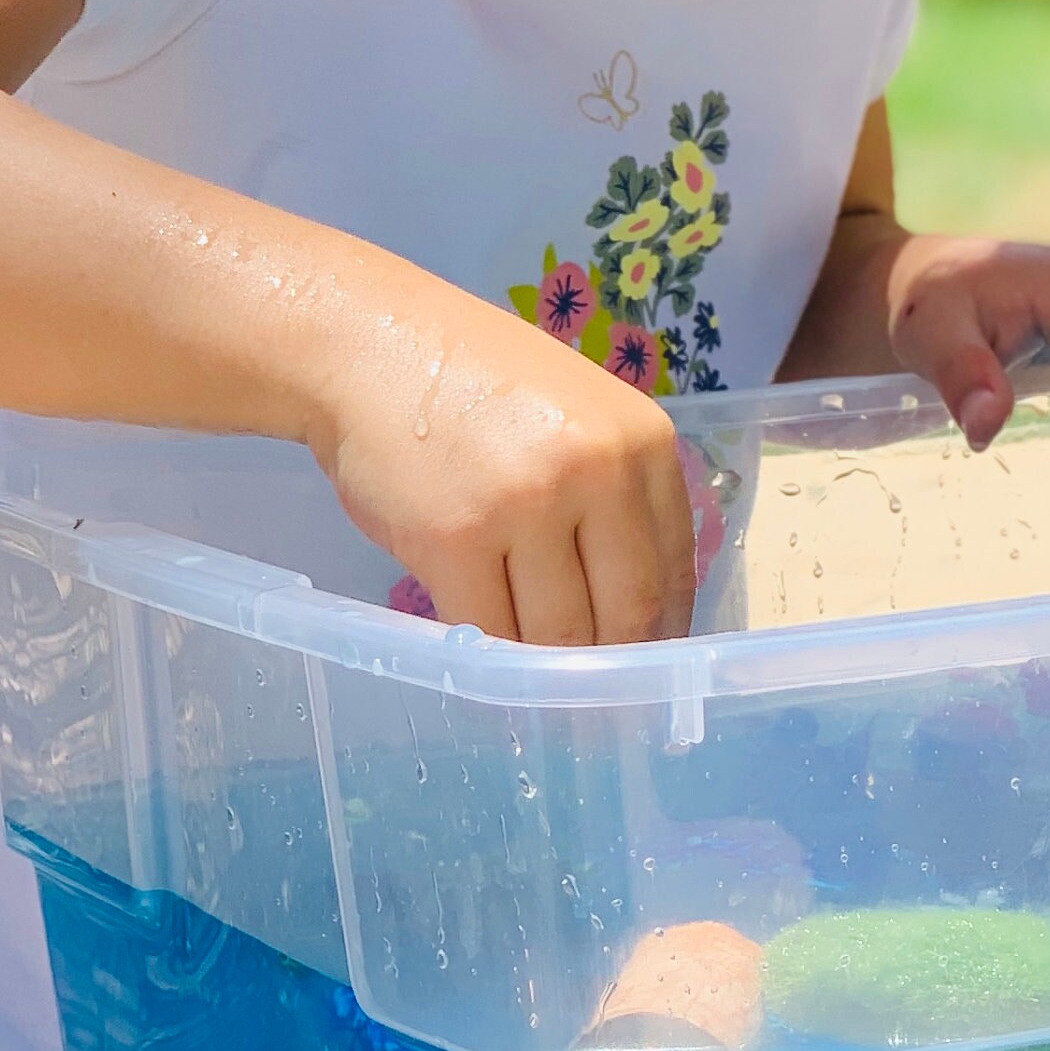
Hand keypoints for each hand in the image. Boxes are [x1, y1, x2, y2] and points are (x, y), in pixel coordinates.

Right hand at [302, 277, 697, 644]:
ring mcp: (527, 507)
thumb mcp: (583, 419)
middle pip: (626, 611)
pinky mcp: (455, 540)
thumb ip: (619, 496)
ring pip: (559, 634)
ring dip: (548, 667)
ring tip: (538, 680)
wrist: (375, 350)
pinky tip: (487, 656)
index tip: (647, 667)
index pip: (674, 569)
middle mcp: (598, 473)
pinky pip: (489, 631)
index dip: (663, 631)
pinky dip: (491, 656)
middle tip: (597, 700)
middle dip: (611, 667)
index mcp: (644, 445)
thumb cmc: (479, 391)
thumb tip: (645, 605)